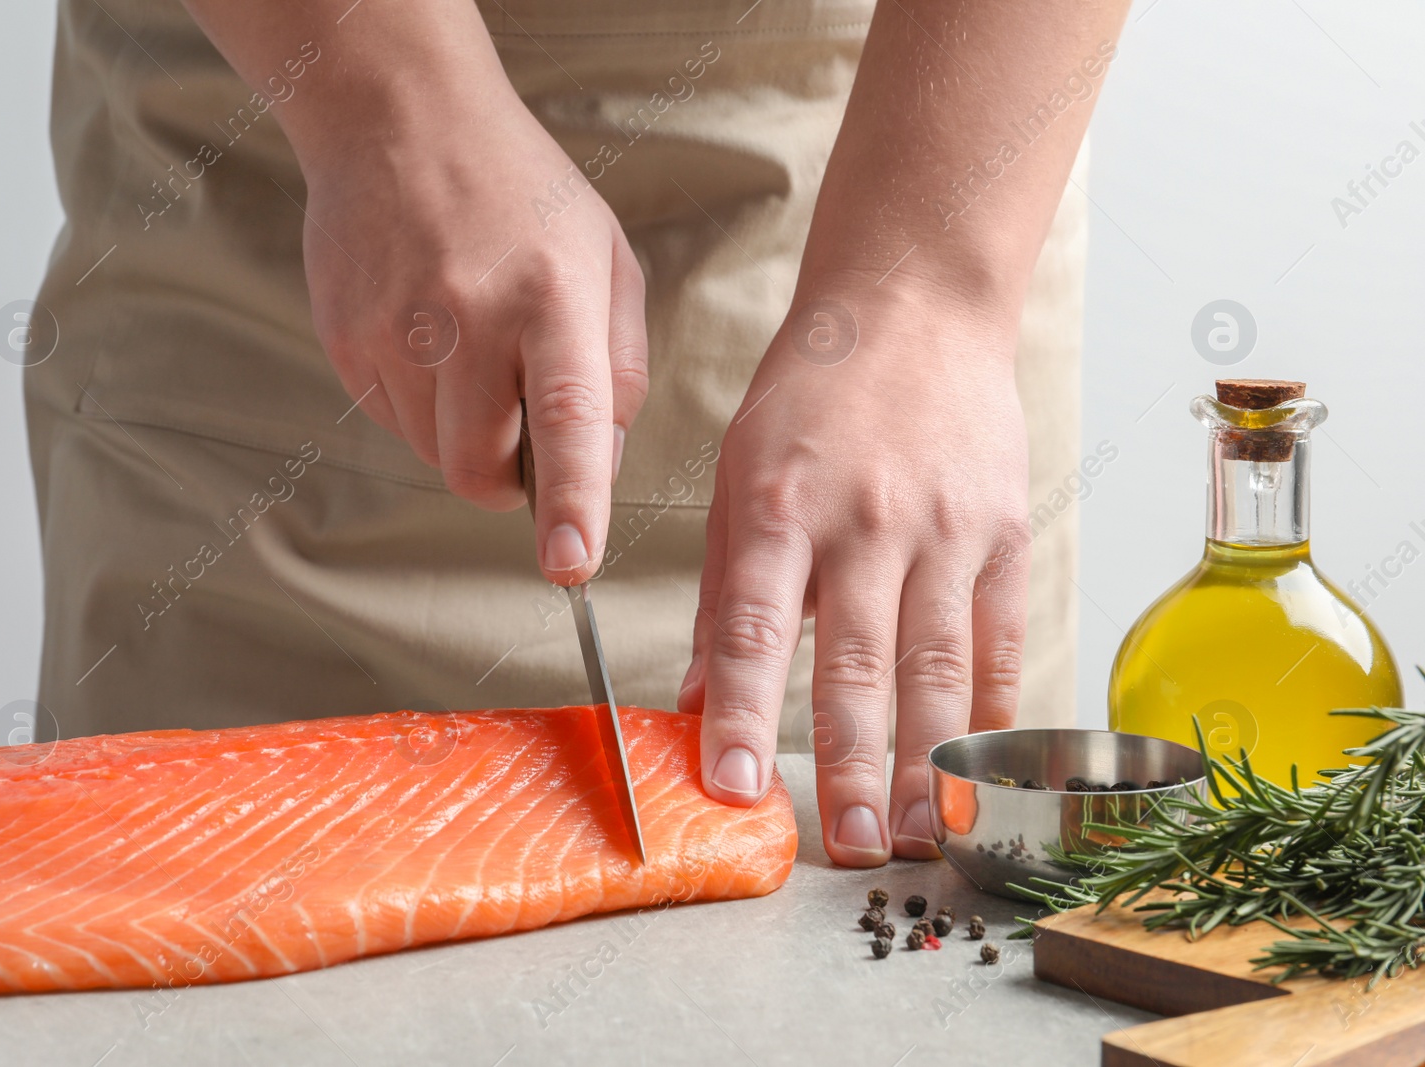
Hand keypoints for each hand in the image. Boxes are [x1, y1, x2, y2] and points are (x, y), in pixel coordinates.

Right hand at [296, 69, 646, 584]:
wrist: (401, 119)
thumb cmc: (520, 193)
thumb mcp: (608, 258)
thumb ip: (621, 364)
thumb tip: (605, 461)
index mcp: (552, 297)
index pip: (567, 421)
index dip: (570, 502)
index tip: (569, 563)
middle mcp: (470, 317)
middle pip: (479, 469)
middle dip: (507, 480)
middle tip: (520, 420)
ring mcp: (397, 331)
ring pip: (433, 455)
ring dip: (463, 434)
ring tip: (472, 349)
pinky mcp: (347, 340)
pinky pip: (392, 422)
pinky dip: (421, 405)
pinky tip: (430, 335)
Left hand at [677, 290, 1031, 864]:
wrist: (913, 306)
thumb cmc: (811, 394)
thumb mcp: (736, 476)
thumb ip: (725, 593)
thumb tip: (699, 699)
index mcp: (780, 507)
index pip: (759, 630)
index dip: (748, 715)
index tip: (735, 787)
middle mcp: (865, 521)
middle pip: (861, 662)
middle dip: (854, 764)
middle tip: (850, 843)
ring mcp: (945, 527)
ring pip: (941, 664)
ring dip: (932, 758)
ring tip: (921, 831)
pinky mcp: (1005, 530)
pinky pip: (1001, 634)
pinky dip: (994, 705)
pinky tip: (985, 762)